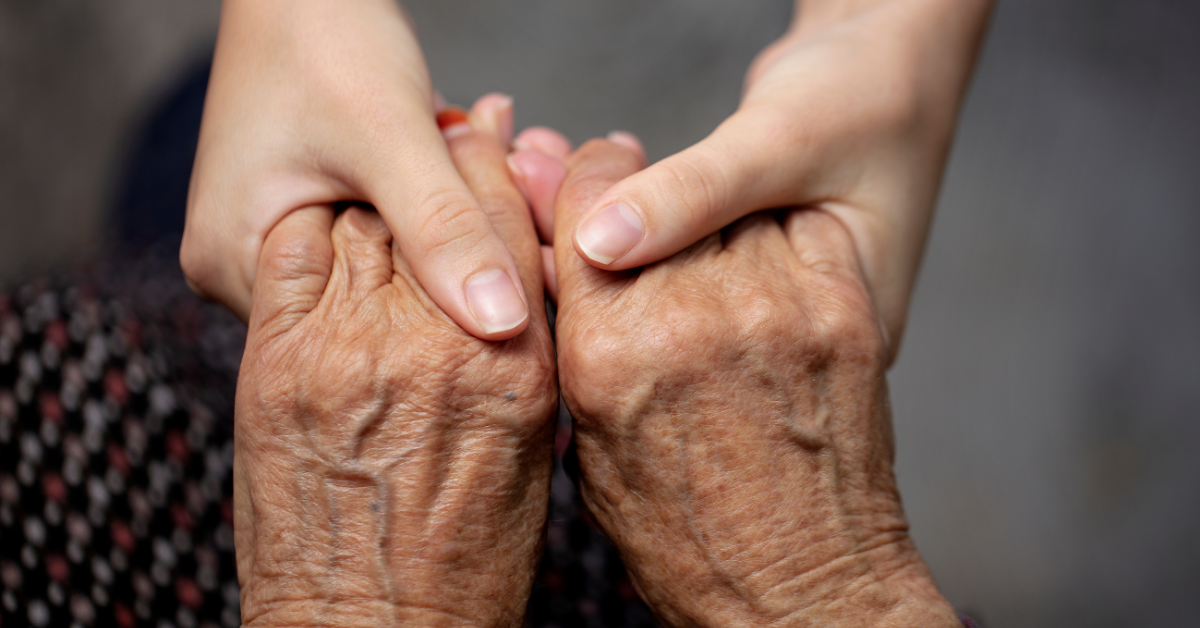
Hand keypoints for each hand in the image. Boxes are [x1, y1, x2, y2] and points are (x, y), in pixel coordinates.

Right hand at [183, 0, 531, 339]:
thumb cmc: (325, 37)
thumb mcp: (391, 136)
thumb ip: (444, 230)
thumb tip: (502, 324)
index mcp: (234, 265)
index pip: (353, 332)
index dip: (442, 306)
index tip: (515, 263)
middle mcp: (240, 268)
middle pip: (369, 301)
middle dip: (448, 255)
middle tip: (518, 199)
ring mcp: (270, 240)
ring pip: (383, 264)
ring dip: (444, 224)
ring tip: (493, 168)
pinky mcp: (303, 212)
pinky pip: (379, 231)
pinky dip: (427, 203)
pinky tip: (464, 163)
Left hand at [232, 105, 555, 626]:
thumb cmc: (464, 565)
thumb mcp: (531, 455)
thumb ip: (522, 358)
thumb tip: (513, 294)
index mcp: (510, 366)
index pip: (508, 228)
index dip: (501, 174)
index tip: (500, 147)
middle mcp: (431, 345)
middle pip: (434, 209)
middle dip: (446, 165)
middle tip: (456, 133)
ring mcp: (346, 349)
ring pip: (363, 222)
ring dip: (378, 195)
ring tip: (387, 179)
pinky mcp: (277, 363)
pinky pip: (293, 255)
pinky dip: (311, 229)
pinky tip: (327, 226)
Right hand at [551, 139, 957, 626]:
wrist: (802, 593)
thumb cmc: (689, 543)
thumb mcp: (594, 452)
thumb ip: (577, 346)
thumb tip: (559, 268)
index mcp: (610, 351)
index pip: (586, 207)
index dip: (585, 180)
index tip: (594, 174)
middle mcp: (691, 315)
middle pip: (655, 194)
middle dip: (644, 196)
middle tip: (650, 214)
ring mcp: (776, 307)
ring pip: (732, 207)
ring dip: (716, 220)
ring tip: (712, 263)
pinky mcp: (842, 310)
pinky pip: (799, 228)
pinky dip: (781, 236)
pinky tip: (767, 273)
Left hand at [565, 0, 991, 359]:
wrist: (895, 65)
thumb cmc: (868, 98)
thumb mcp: (786, 141)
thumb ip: (697, 193)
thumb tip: (599, 243)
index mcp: (821, 338)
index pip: (692, 342)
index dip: (603, 292)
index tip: (541, 230)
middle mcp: (777, 341)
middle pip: (654, 322)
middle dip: (573, 250)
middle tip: (517, 173)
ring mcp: (751, 312)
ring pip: (643, 289)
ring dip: (578, 225)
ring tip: (527, 161)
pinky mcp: (724, 276)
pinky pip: (651, 256)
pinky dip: (602, 212)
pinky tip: (553, 168)